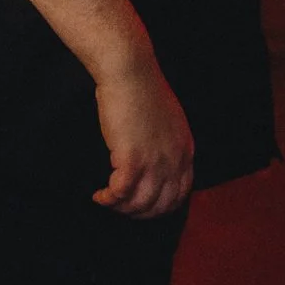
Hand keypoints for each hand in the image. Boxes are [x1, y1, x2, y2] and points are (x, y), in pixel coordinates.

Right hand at [90, 55, 193, 218]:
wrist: (131, 72)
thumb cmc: (143, 88)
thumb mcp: (168, 119)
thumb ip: (167, 142)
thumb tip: (155, 157)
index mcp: (185, 150)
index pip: (180, 194)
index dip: (160, 206)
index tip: (143, 206)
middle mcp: (174, 161)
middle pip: (161, 205)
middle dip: (140, 213)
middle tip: (122, 208)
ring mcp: (155, 163)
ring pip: (140, 204)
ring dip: (121, 208)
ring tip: (107, 201)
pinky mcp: (132, 161)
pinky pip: (120, 194)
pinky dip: (108, 199)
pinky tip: (99, 195)